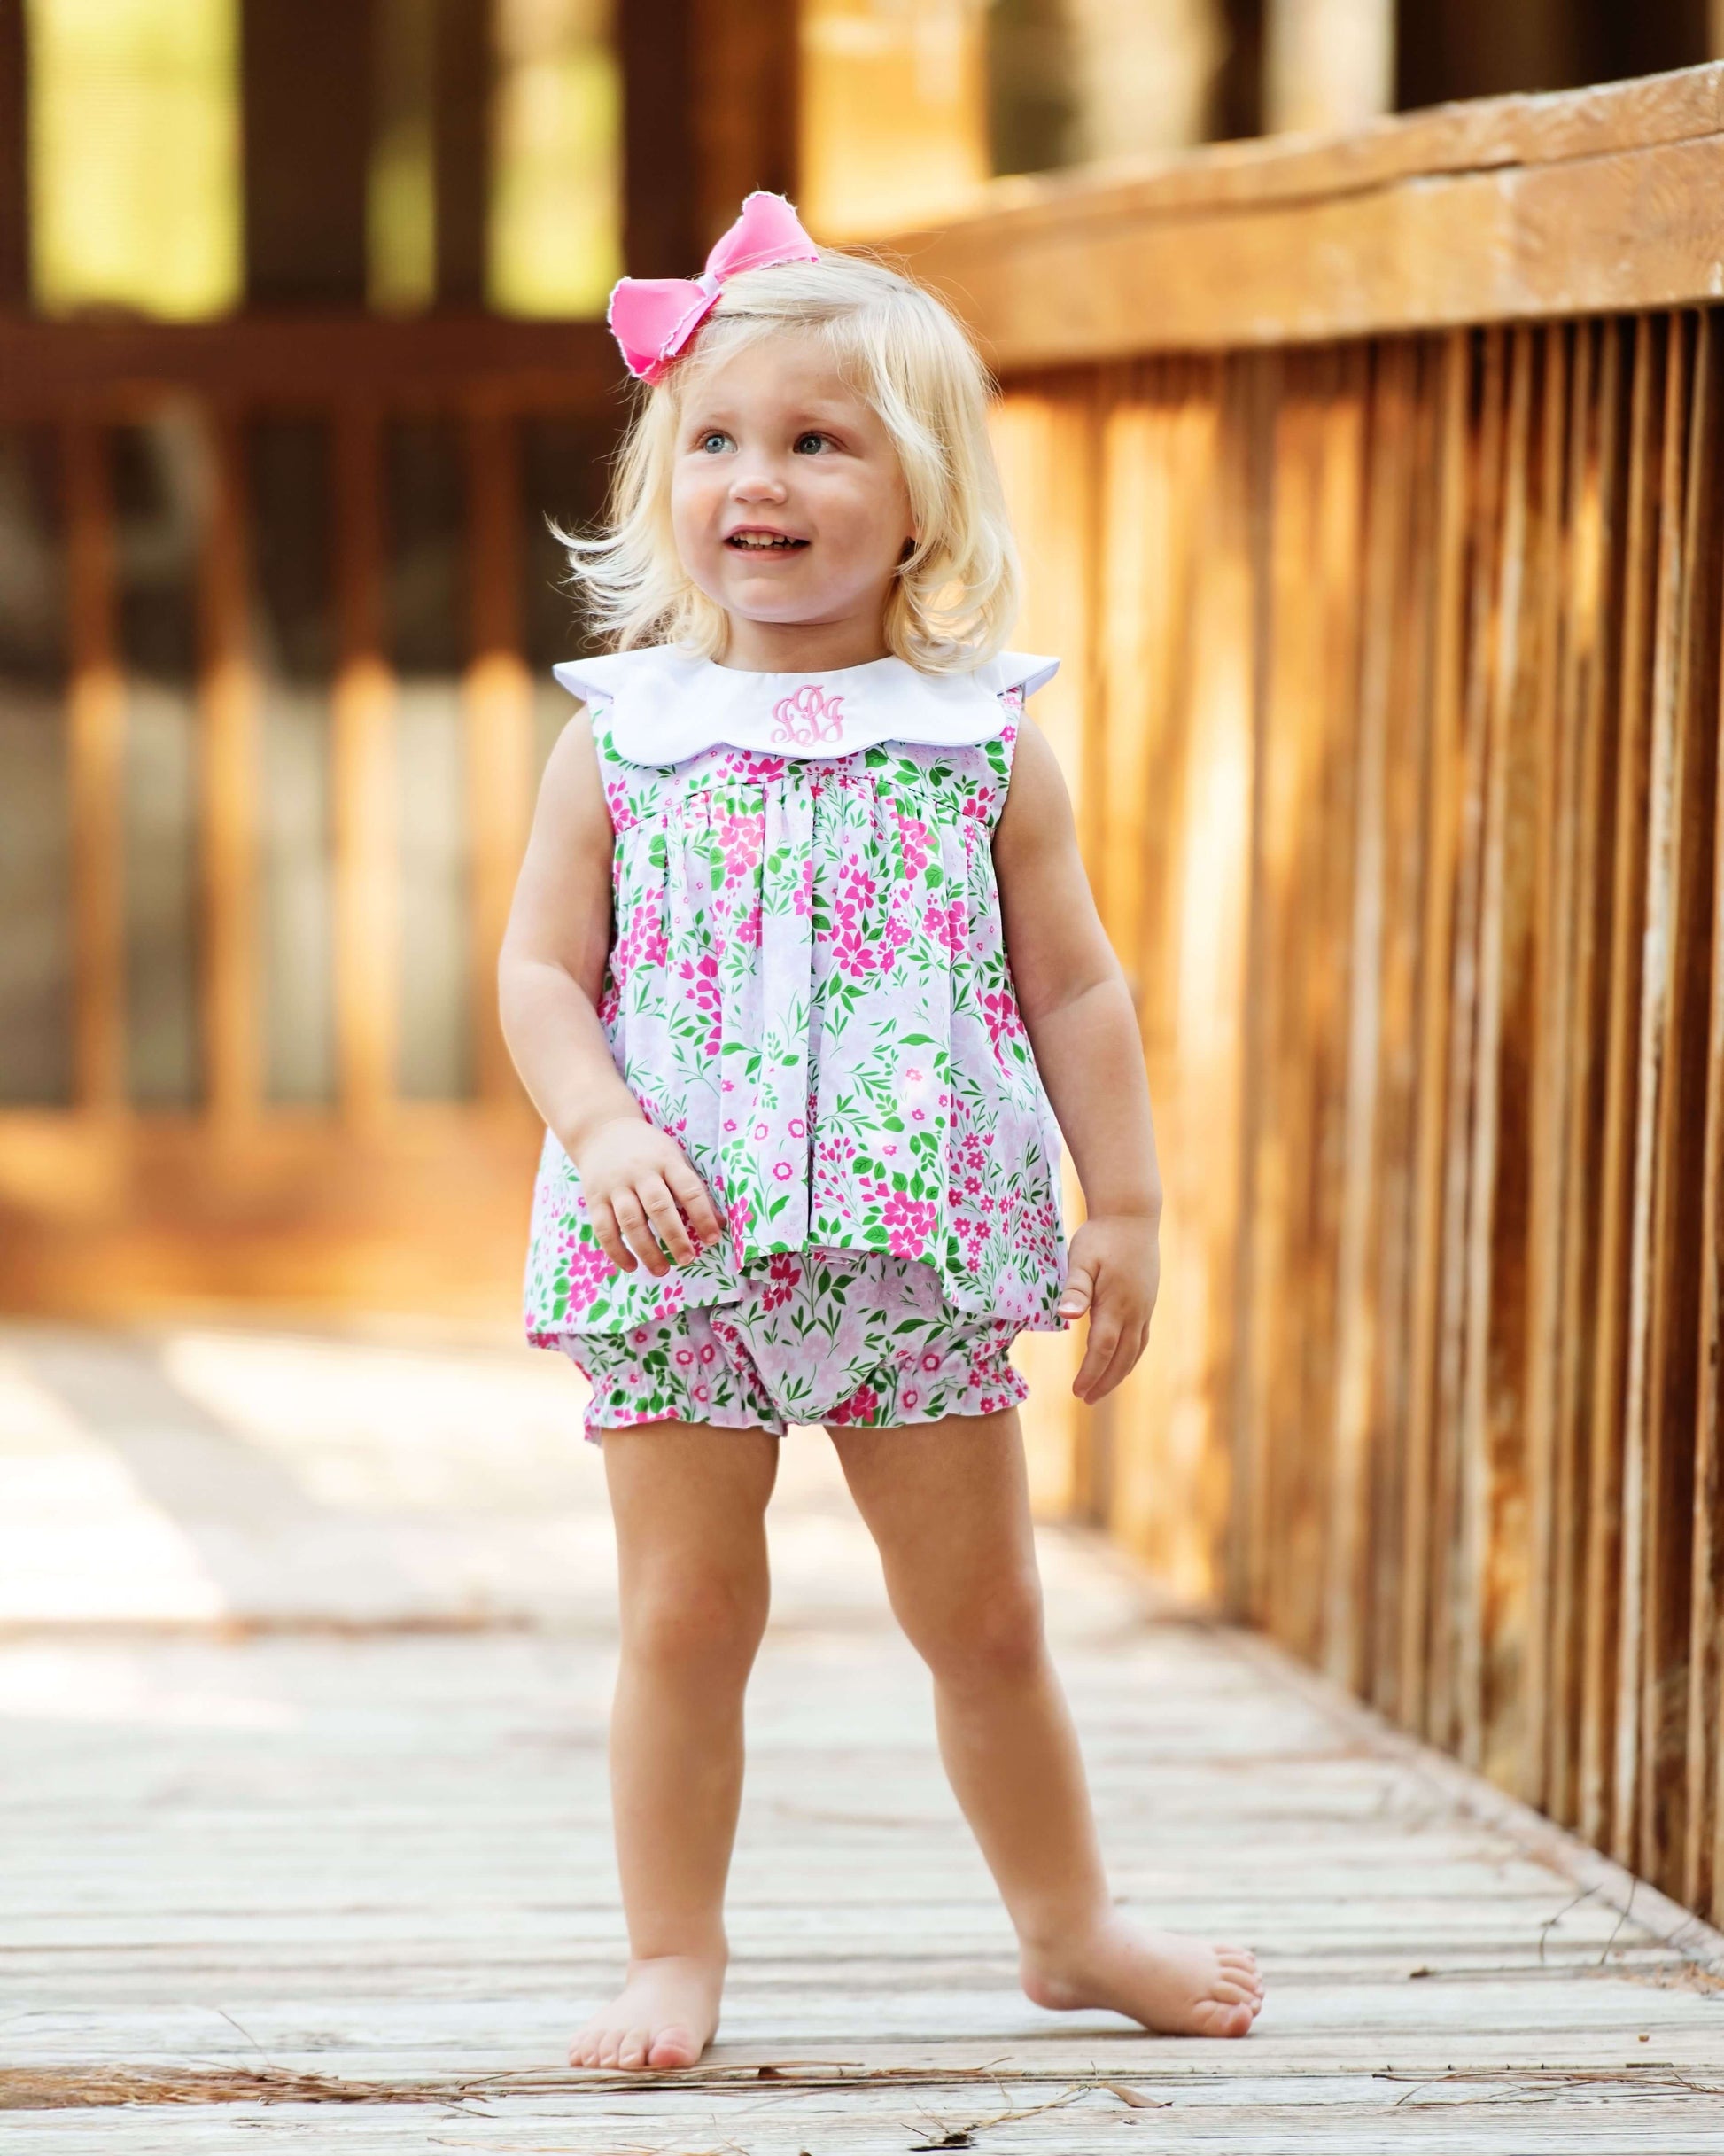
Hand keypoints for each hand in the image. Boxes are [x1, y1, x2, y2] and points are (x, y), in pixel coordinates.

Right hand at [570, 1114, 724, 1277]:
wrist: (603, 1130)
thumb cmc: (648, 1151)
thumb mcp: (675, 1159)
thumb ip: (694, 1190)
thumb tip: (720, 1223)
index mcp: (666, 1161)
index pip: (689, 1189)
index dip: (703, 1216)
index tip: (713, 1239)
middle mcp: (640, 1172)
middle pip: (658, 1207)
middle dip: (675, 1237)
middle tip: (688, 1259)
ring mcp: (615, 1186)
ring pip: (630, 1221)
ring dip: (647, 1249)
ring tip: (662, 1270)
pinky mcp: (595, 1199)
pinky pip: (604, 1229)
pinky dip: (617, 1251)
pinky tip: (631, 1266)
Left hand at [1057, 1211, 1160, 1404]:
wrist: (1132, 1215)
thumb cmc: (1100, 1236)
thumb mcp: (1080, 1258)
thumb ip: (1074, 1288)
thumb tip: (1067, 1317)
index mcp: (1116, 1304)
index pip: (1103, 1349)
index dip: (1090, 1373)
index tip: (1077, 1392)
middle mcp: (1135, 1311)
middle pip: (1123, 1358)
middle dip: (1105, 1382)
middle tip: (1086, 1399)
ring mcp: (1145, 1307)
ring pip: (1136, 1351)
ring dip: (1119, 1373)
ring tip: (1101, 1389)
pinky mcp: (1147, 1301)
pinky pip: (1141, 1338)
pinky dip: (1130, 1356)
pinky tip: (1119, 1361)